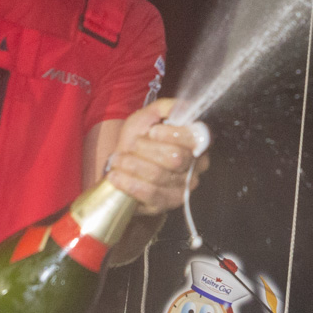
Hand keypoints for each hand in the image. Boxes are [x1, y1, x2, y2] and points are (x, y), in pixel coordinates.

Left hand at [104, 98, 208, 216]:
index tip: (152, 131)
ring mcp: (182, 188)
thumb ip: (165, 107)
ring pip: (158, 176)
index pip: (194, 139)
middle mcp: (195, 168)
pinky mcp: (165, 204)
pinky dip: (129, 183)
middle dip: (147, 150)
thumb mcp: (149, 117)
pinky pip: (149, 195)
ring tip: (117, 159)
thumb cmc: (139, 139)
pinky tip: (116, 176)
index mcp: (196, 143)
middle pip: (175, 158)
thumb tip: (180, 108)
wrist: (124, 165)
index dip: (173, 135)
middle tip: (132, 145)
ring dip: (133, 165)